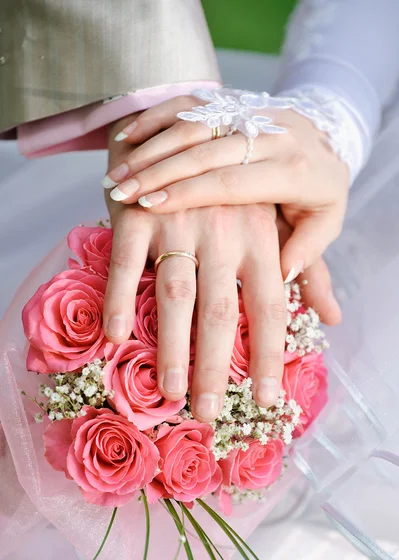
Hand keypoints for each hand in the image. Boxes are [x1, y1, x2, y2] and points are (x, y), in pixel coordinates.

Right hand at [102, 96, 349, 282]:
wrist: (333, 132)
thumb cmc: (321, 189)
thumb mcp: (327, 221)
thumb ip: (309, 250)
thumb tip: (283, 275)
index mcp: (293, 170)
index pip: (232, 181)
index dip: (189, 192)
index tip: (150, 206)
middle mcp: (268, 136)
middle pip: (205, 152)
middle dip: (159, 172)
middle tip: (121, 193)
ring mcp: (247, 113)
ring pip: (192, 126)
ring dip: (150, 150)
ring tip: (115, 175)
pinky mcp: (233, 101)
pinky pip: (189, 104)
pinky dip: (156, 119)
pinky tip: (126, 137)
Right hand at [103, 115, 340, 423]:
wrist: (192, 116)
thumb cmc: (241, 182)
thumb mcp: (285, 216)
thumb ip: (307, 269)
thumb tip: (333, 316)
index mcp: (264, 236)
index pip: (271, 307)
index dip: (268, 355)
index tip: (264, 401)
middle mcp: (226, 232)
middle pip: (221, 311)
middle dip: (214, 367)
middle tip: (207, 414)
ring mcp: (181, 219)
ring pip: (176, 293)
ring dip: (170, 347)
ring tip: (170, 392)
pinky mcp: (138, 210)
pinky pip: (127, 260)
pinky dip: (120, 298)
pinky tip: (116, 337)